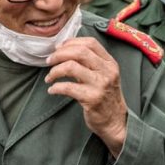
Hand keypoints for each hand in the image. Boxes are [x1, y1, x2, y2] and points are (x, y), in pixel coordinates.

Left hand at [46, 38, 127, 156]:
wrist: (115, 121)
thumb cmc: (105, 97)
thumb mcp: (104, 76)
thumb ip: (90, 63)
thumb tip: (64, 50)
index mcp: (109, 63)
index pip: (90, 43)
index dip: (71, 42)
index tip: (58, 48)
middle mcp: (107, 71)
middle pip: (79, 52)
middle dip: (59, 54)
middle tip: (49, 61)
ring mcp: (100, 85)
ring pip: (71, 67)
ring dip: (55, 71)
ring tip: (49, 77)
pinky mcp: (92, 99)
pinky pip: (67, 87)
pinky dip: (55, 87)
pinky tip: (52, 90)